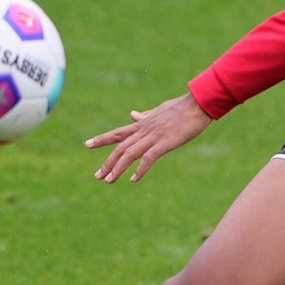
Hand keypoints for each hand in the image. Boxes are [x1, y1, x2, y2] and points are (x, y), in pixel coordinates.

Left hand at [86, 93, 211, 182]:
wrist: (198, 103)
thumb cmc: (182, 107)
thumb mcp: (160, 110)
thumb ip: (146, 115)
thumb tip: (133, 114)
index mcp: (143, 123)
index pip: (118, 132)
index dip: (101, 139)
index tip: (87, 144)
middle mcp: (144, 130)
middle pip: (120, 147)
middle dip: (107, 162)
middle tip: (97, 176)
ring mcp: (154, 136)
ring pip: (130, 153)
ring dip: (118, 168)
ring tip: (108, 180)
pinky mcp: (165, 142)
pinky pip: (148, 157)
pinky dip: (140, 169)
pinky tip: (133, 179)